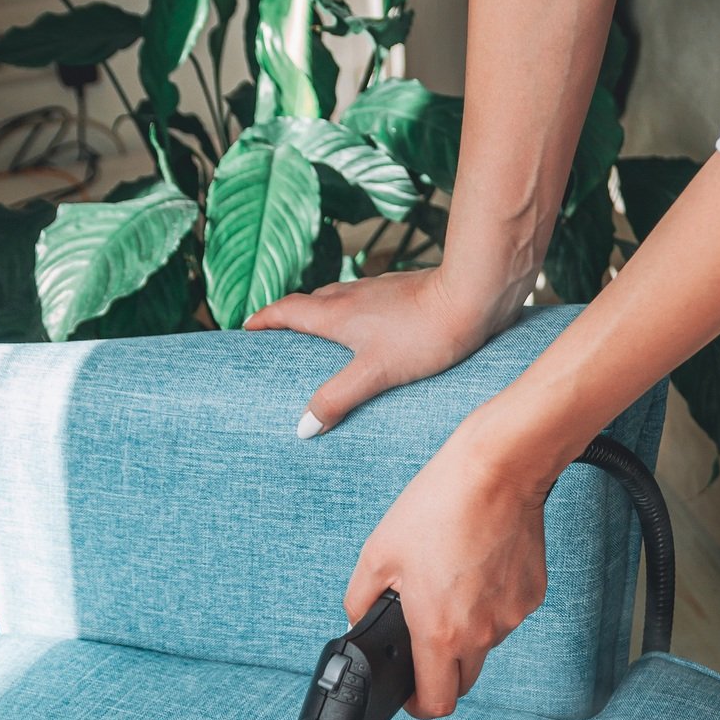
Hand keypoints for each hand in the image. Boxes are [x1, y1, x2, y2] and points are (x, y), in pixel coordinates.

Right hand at [243, 267, 507, 435]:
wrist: (473, 296)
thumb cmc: (425, 333)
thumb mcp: (375, 373)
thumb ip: (337, 398)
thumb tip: (302, 427)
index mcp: (336, 313)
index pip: (287, 311)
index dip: (264, 319)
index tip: (246, 328)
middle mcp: (353, 296)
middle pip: (310, 303)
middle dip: (289, 318)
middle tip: (278, 339)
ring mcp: (380, 292)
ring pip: (340, 301)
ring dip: (324, 316)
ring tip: (322, 341)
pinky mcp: (405, 294)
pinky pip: (368, 305)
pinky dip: (356, 318)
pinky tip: (373, 336)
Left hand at [344, 409, 548, 718]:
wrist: (496, 471)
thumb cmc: (439, 506)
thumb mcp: (377, 554)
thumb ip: (358, 601)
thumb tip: (357, 621)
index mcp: (440, 633)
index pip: (436, 703)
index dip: (418, 706)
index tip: (410, 696)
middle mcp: (482, 634)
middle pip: (462, 681)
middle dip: (441, 671)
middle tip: (425, 635)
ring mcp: (511, 616)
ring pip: (485, 644)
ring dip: (466, 631)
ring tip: (451, 582)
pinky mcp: (531, 595)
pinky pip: (506, 614)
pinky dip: (490, 604)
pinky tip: (477, 568)